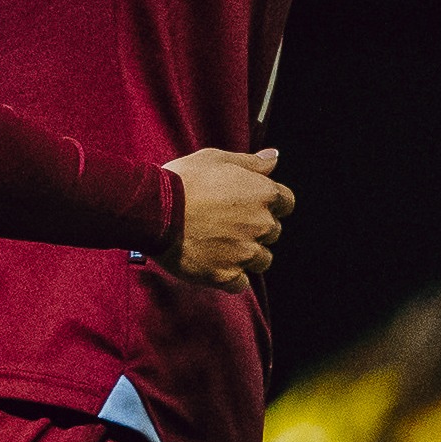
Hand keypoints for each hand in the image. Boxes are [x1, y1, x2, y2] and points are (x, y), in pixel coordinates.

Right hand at [156, 145, 287, 288]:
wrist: (154, 210)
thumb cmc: (184, 180)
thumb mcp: (217, 159)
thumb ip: (251, 162)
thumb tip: (275, 157)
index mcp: (264, 194)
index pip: (286, 202)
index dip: (270, 203)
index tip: (250, 204)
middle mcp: (261, 224)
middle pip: (273, 232)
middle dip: (256, 228)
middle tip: (227, 223)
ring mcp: (245, 252)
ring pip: (261, 260)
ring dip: (247, 255)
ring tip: (220, 246)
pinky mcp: (226, 275)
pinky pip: (240, 284)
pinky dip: (230, 277)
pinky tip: (212, 264)